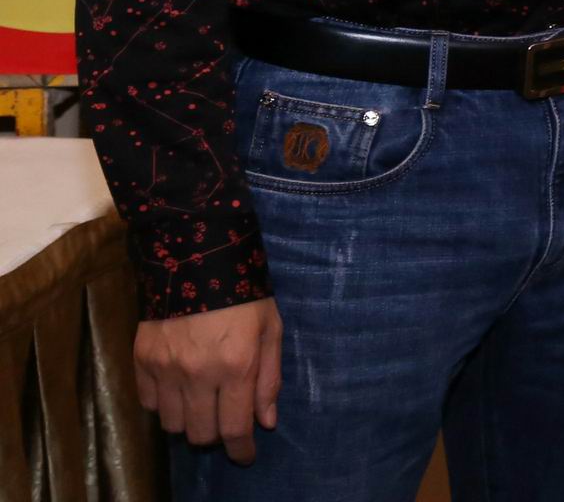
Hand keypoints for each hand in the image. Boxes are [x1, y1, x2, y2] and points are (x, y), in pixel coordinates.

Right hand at [136, 296, 281, 462]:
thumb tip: (267, 422)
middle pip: (200, 434)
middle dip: (216, 435)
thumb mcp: (271, 330)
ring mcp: (166, 368)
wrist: (198, 257)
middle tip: (225, 419)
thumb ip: (269, 379)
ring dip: (189, 421)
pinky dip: (164, 404)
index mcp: (236, 366)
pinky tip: (178, 388)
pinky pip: (149, 403)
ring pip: (172, 424)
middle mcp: (198, 373)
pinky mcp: (142, 359)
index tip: (245, 456)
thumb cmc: (246, 294)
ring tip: (202, 402)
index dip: (241, 450)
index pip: (235, 428)